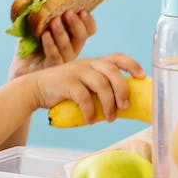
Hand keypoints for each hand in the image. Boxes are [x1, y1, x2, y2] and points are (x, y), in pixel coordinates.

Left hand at [7, 9, 95, 76]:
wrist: (18, 73)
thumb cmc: (29, 49)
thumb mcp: (35, 28)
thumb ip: (39, 14)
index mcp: (71, 39)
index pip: (89, 30)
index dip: (88, 21)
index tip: (82, 10)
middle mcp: (71, 50)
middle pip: (82, 37)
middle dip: (76, 23)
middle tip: (68, 12)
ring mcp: (63, 62)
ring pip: (68, 47)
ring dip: (62, 32)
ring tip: (54, 20)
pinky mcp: (51, 70)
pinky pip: (54, 57)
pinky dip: (50, 45)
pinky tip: (45, 35)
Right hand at [25, 52, 141, 121]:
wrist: (36, 88)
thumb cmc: (64, 89)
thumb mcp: (84, 83)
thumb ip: (99, 88)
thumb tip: (123, 106)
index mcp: (95, 62)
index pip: (118, 58)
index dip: (132, 65)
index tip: (142, 77)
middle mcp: (88, 64)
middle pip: (112, 72)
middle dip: (122, 90)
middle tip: (125, 107)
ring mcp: (77, 72)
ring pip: (101, 85)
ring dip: (109, 104)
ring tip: (110, 118)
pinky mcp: (67, 83)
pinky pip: (84, 97)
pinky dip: (90, 111)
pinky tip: (91, 120)